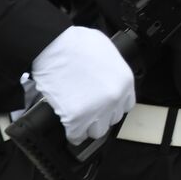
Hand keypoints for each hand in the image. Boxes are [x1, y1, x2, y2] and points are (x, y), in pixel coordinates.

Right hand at [30, 27, 135, 144]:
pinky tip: (68, 126)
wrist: (54, 46)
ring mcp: (97, 109)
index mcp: (125, 81)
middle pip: (112, 119)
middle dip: (100, 116)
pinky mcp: (77, 117)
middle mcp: (115, 97)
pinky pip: (77, 136)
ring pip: (97, 131)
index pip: (126, 105)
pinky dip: (72, 134)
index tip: (105, 107)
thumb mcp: (107, 52)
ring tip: (79, 120)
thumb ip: (111, 70)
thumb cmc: (77, 44)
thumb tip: (106, 78)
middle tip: (89, 111)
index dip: (113, 106)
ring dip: (87, 127)